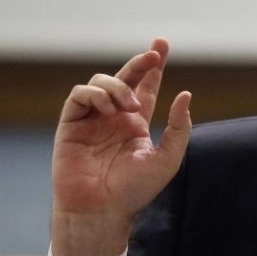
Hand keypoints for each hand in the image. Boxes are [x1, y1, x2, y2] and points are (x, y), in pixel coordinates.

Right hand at [50, 37, 191, 255]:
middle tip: (155, 53)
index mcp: (136, 124)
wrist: (102, 210)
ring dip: (120, 87)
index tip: (162, 45)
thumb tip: (185, 94)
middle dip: (140, 62)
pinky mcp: (71, 124)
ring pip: (102, 83)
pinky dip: (95, 94)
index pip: (147, 88)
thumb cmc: (134, 191)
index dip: (153, 67)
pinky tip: (109, 108)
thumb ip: (178, 127)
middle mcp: (114, 118)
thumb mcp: (167, 159)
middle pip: (126, 78)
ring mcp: (92, 119)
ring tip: (131, 106)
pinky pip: (80, 95)